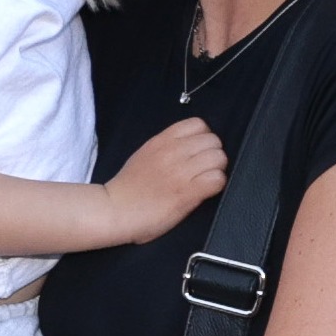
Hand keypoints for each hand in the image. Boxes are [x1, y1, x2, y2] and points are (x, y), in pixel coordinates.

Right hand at [100, 118, 227, 244]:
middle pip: (213, 141)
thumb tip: (188, 147)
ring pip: (219, 158)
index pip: (198, 124)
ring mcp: (181, 172)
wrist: (116, 210)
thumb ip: (165, 147)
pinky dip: (216, 185)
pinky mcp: (188, 192)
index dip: (203, 138)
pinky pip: (218, 179)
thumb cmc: (128, 188)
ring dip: (217, 170)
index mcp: (162, 141)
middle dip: (213, 155)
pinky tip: (205, 191)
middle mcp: (173, 152)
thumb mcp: (144, 155)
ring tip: (205, 180)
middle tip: (203, 169)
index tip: (198, 152)